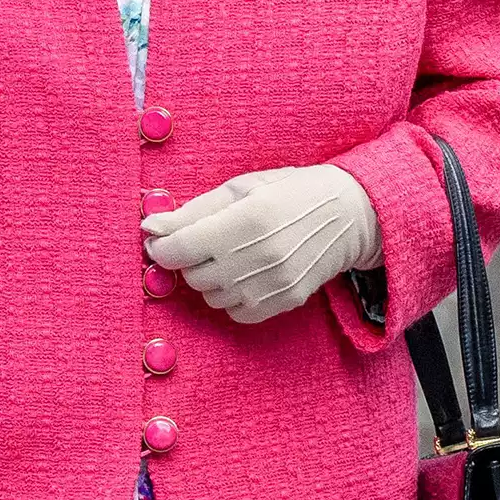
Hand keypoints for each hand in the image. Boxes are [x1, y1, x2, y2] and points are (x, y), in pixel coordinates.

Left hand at [142, 164, 381, 327]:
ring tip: (230, 254)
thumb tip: (150, 227)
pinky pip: (236, 312)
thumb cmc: (290, 192)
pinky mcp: (286, 301)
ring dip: (210, 278)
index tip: (158, 239)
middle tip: (203, 241)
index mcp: (249, 218)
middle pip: (193, 275)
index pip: (182, 248)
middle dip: (189, 259)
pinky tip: (244, 273)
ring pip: (212, 297)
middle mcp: (262, 255)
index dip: (161, 246)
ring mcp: (276, 283)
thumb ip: (194, 210)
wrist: (349, 214)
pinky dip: (231, 296)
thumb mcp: (242, 187)